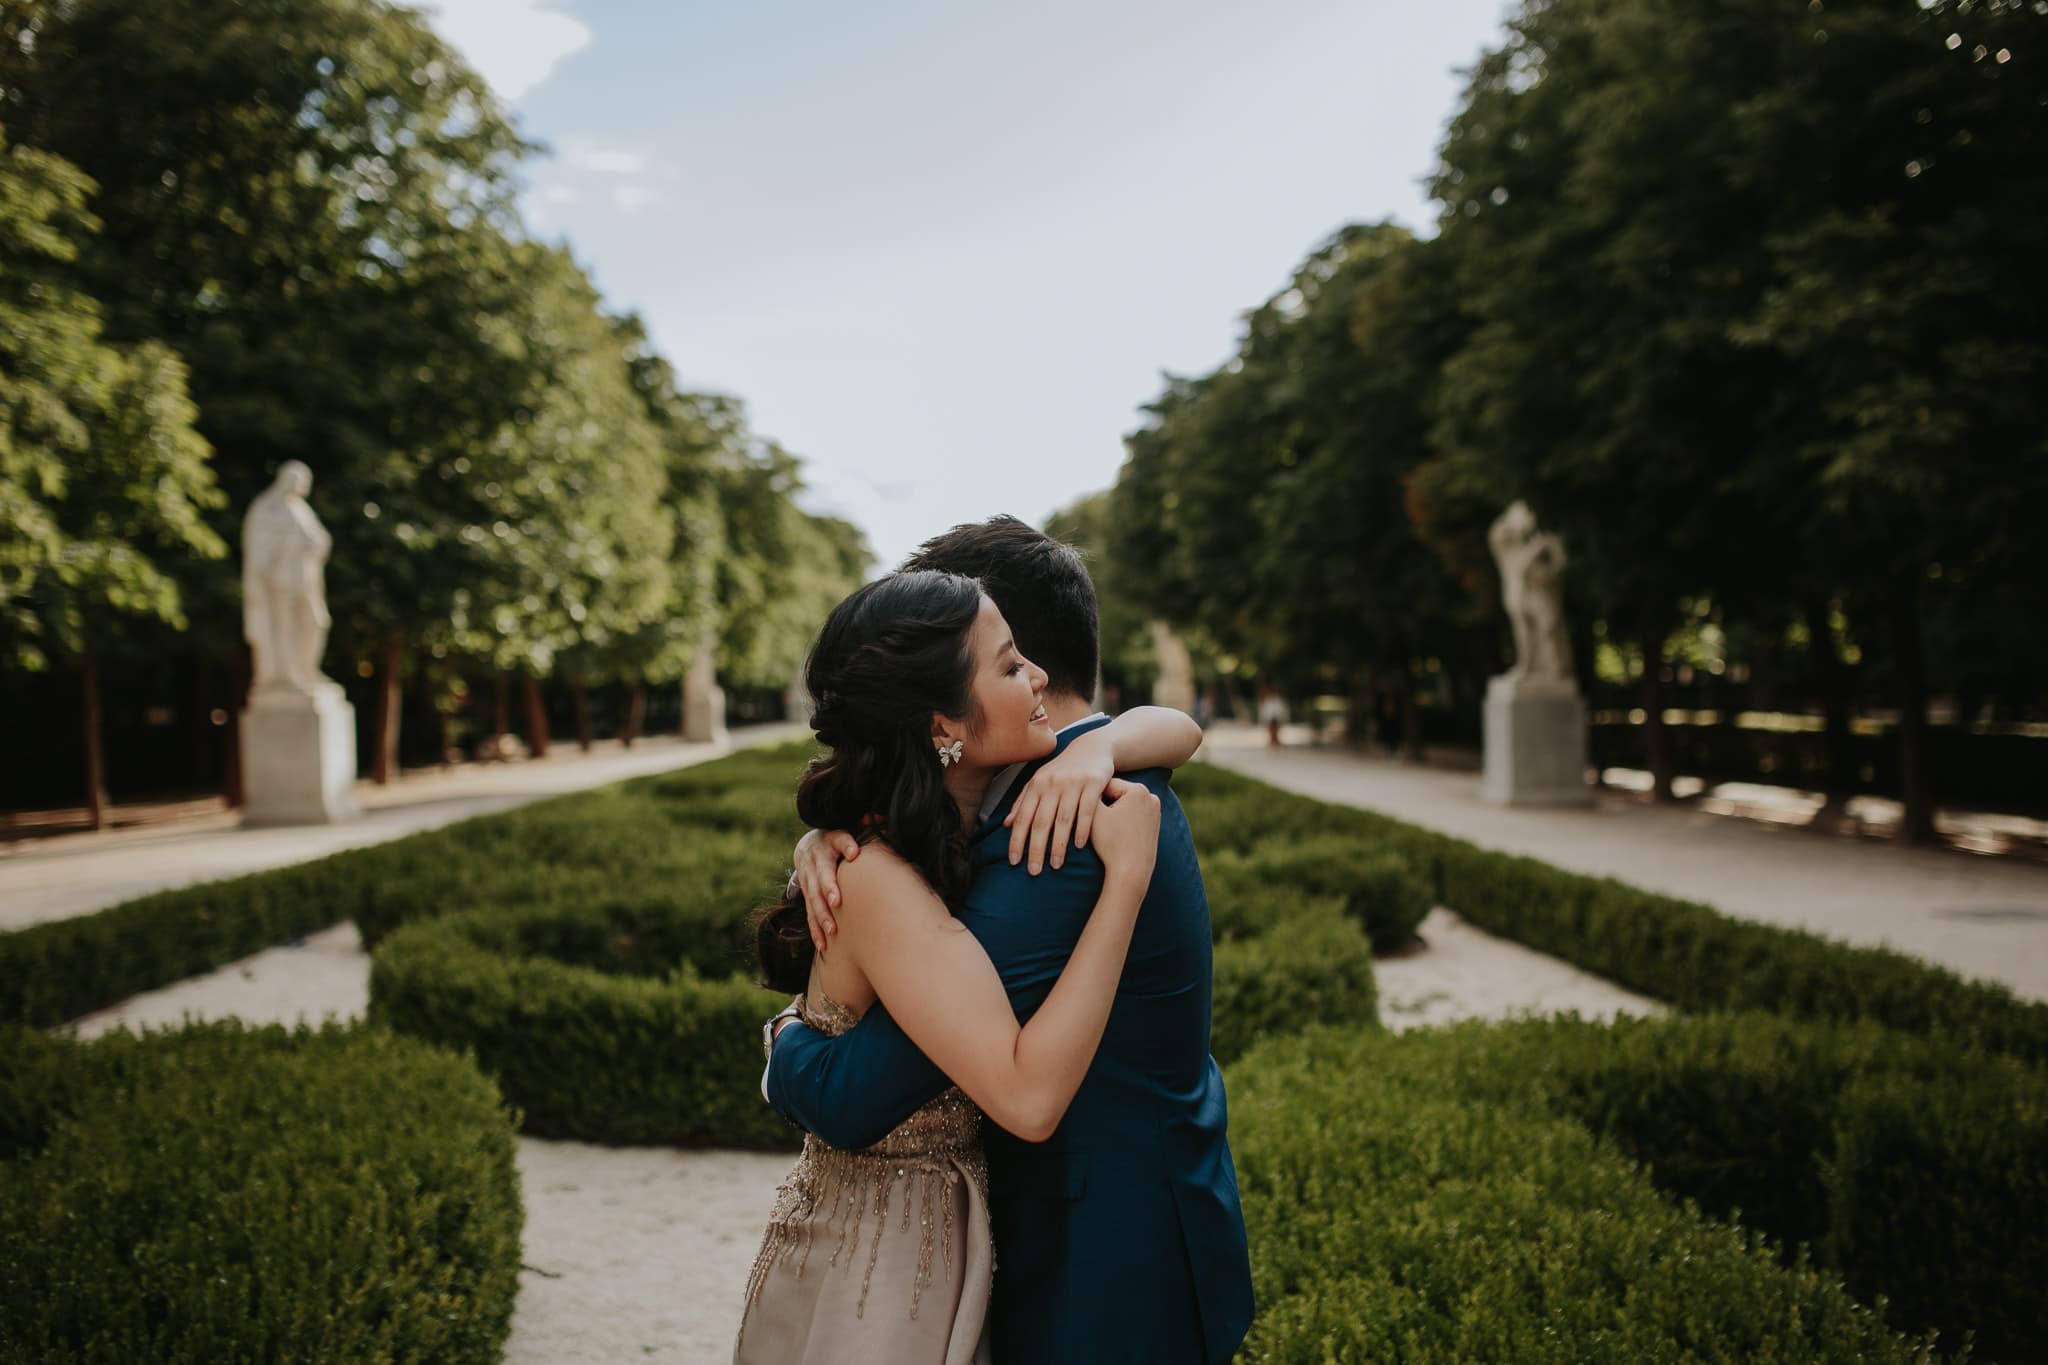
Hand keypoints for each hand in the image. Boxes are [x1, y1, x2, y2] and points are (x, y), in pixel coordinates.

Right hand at [793, 828, 861, 953]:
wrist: (808, 846)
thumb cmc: (838, 839)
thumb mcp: (848, 827)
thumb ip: (863, 825)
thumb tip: (877, 817)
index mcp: (829, 840)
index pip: (838, 839)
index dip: (845, 844)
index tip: (853, 852)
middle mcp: (816, 860)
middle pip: (821, 874)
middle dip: (828, 888)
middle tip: (837, 901)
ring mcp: (808, 878)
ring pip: (813, 898)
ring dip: (821, 914)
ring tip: (832, 930)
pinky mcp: (806, 895)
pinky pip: (809, 913)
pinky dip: (815, 929)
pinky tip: (823, 944)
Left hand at [1005, 729, 1114, 873]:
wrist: (1092, 747)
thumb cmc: (1063, 769)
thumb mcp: (1040, 781)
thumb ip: (1023, 801)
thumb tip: (1007, 824)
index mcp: (1036, 785)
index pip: (1023, 817)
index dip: (1017, 840)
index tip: (1014, 862)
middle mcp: (1052, 784)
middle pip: (1041, 821)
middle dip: (1036, 849)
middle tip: (1033, 871)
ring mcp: (1073, 783)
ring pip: (1063, 819)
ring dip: (1058, 844)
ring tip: (1055, 865)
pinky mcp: (1093, 783)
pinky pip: (1087, 810)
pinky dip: (1083, 829)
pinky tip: (1079, 846)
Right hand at [1086, 777, 1159, 884]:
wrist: (1131, 871)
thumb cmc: (1111, 842)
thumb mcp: (1094, 815)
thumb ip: (1087, 795)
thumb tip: (1082, 782)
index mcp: (1138, 789)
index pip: (1105, 785)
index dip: (1089, 797)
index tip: (1079, 804)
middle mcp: (1151, 796)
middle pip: (1116, 794)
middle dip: (1102, 804)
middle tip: (1087, 815)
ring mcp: (1155, 811)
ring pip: (1123, 805)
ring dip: (1111, 812)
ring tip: (1100, 825)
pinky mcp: (1155, 824)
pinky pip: (1131, 817)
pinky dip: (1121, 821)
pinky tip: (1113, 832)